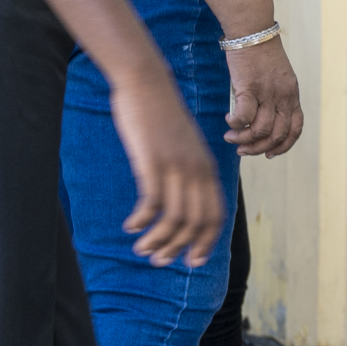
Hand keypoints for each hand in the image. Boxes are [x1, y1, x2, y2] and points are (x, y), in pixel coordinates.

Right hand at [110, 75, 223, 264]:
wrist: (147, 82)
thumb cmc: (161, 116)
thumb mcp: (183, 145)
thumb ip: (186, 170)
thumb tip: (181, 197)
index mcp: (207, 168)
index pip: (215, 216)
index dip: (205, 243)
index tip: (192, 262)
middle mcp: (197, 170)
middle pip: (196, 222)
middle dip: (179, 248)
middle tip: (159, 262)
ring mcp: (176, 166)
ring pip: (174, 217)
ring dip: (158, 240)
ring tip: (141, 250)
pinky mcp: (153, 161)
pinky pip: (152, 202)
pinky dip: (143, 220)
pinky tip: (131, 227)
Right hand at [222, 33, 303, 157]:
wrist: (252, 30)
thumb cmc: (259, 53)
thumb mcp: (275, 77)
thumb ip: (272, 98)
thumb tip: (257, 120)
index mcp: (292, 94)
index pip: (295, 129)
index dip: (283, 146)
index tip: (269, 154)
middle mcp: (284, 96)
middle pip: (277, 135)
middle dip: (259, 148)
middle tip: (242, 150)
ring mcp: (268, 93)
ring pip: (260, 130)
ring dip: (243, 140)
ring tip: (231, 137)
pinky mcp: (250, 88)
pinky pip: (244, 117)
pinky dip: (236, 125)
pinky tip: (228, 122)